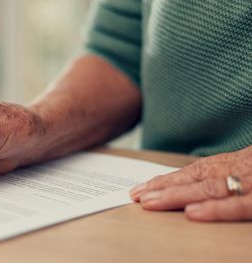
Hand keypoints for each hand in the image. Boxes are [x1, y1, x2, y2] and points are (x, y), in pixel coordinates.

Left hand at [130, 145, 251, 221]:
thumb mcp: (248, 165)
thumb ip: (228, 172)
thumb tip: (198, 184)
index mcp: (234, 163)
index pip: (195, 171)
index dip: (167, 180)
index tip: (141, 188)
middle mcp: (238, 169)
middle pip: (195, 178)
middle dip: (163, 187)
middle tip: (136, 196)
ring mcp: (251, 182)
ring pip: (209, 188)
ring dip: (177, 196)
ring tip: (150, 203)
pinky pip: (239, 205)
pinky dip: (215, 209)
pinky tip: (190, 213)